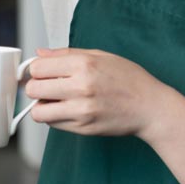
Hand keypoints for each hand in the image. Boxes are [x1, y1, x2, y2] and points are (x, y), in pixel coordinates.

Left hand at [25, 47, 176, 141]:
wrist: (151, 107)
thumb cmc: (129, 79)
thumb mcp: (101, 56)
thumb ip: (66, 54)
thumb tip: (40, 54)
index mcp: (84, 64)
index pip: (38, 68)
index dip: (35, 70)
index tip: (41, 72)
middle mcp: (80, 87)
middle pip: (33, 89)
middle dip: (36, 87)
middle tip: (47, 86)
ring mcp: (81, 110)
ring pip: (38, 112)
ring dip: (42, 106)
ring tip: (55, 100)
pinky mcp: (83, 128)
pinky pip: (53, 124)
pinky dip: (54, 117)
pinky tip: (68, 109)